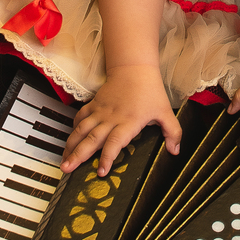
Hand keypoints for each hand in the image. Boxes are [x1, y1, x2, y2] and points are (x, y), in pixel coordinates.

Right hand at [61, 65, 181, 175]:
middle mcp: (111, 118)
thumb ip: (173, 132)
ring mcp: (101, 111)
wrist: (134, 67)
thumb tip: (175, 152)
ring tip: (63, 160)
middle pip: (92, 139)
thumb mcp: (165, 112)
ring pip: (82, 129)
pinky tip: (70, 139)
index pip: (115, 143)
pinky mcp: (95, 104)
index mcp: (129, 122)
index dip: (107, 158)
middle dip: (78, 155)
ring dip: (71, 145)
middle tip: (66, 169)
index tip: (101, 172)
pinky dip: (74, 128)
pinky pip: (81, 117)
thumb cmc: (150, 90)